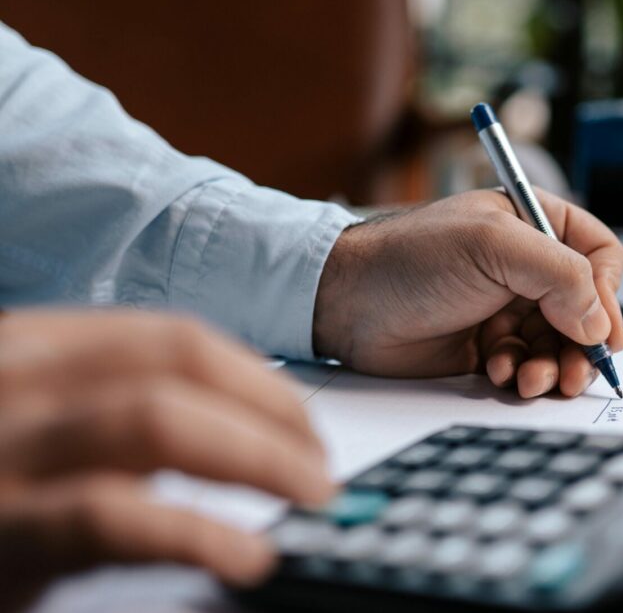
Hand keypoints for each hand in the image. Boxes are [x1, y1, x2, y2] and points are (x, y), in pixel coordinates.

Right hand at [0, 309, 332, 605]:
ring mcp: (2, 446)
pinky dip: (196, 532)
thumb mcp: (36, 428)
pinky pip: (113, 517)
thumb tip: (232, 432)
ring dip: (257, 456)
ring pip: (158, 419)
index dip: (258, 378)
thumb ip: (113, 413)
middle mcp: (16, 376)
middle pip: (179, 366)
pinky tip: (247, 555)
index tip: (303, 423)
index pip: (175, 338)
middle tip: (320, 466)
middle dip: (272, 412)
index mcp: (35, 346)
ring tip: (311, 496)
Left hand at [314, 189, 622, 397]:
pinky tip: (496, 371)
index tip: (602, 331)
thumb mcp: (492, 247)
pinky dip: (520, 374)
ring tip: (530, 378)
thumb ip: (558, 274)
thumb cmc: (411, 258)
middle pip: (585, 309)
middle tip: (574, 373)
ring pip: (558, 344)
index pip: (598, 255)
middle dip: (582, 345)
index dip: (608, 294)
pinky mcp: (486, 345)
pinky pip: (525, 365)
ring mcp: (506, 307)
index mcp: (533, 225)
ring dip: (552, 366)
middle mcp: (525, 266)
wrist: (346, 302)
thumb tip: (599, 323)